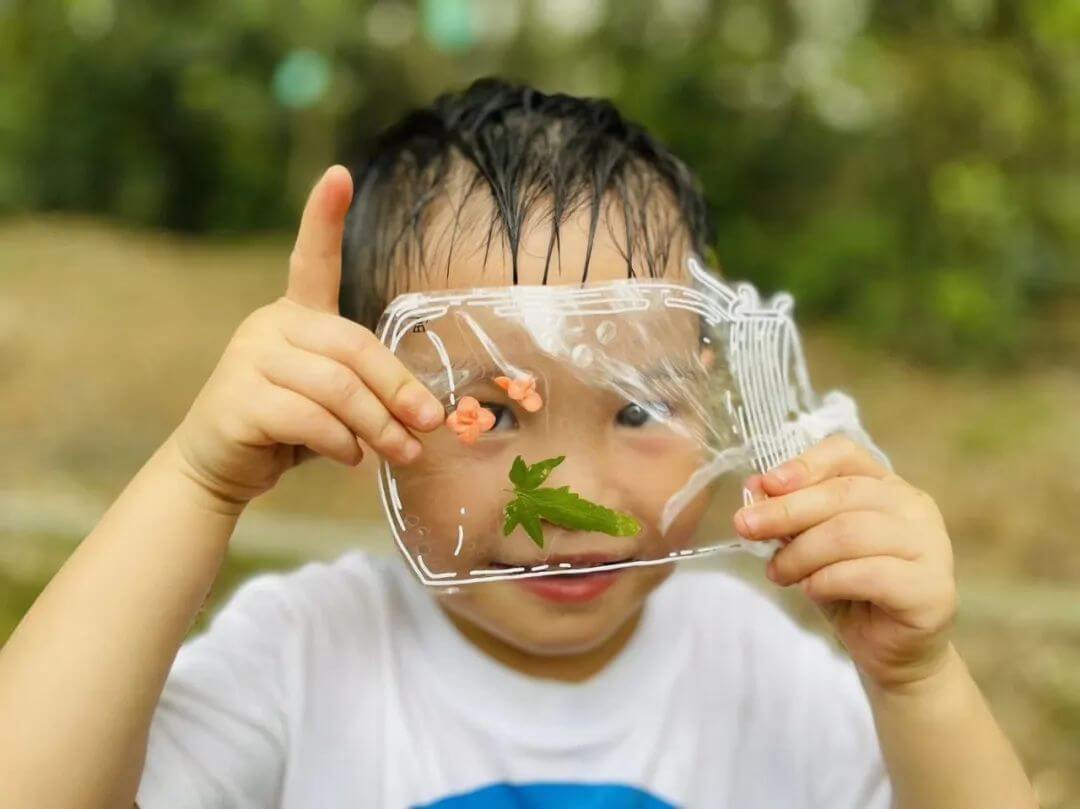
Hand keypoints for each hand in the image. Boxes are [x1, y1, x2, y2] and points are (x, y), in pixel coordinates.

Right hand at [172, 166, 443, 506]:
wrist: (220, 468)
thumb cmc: (288, 430)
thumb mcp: (337, 403)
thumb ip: (372, 393)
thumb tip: (429, 415)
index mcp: (295, 314)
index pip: (311, 259)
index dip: (324, 218)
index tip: (339, 175)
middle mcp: (268, 323)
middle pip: (353, 347)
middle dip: (399, 390)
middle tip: (429, 425)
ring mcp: (248, 358)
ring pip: (337, 387)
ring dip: (379, 426)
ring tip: (401, 451)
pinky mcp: (237, 398)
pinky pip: (310, 418)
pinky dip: (342, 443)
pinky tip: (350, 457)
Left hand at [734, 435, 956, 691]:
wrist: (889, 650)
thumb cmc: (850, 589)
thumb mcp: (812, 545)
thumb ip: (792, 517)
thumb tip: (755, 489)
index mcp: (888, 486)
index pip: (846, 454)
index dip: (803, 464)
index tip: (765, 484)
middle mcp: (915, 507)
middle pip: (842, 494)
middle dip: (786, 510)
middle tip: (745, 527)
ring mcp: (931, 546)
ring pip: (851, 532)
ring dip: (802, 552)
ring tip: (778, 572)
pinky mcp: (931, 589)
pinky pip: (868, 574)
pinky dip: (827, 580)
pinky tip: (810, 590)